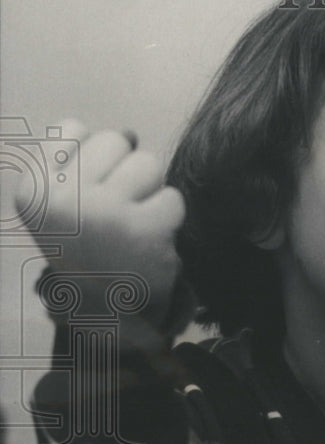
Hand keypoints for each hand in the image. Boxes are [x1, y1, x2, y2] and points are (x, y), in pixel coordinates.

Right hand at [15, 120, 186, 329]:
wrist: (109, 316)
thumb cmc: (89, 249)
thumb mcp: (65, 204)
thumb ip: (85, 159)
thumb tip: (130, 132)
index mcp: (33, 192)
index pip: (71, 128)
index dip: (89, 158)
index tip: (84, 194)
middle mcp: (62, 201)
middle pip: (115, 141)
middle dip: (124, 171)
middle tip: (115, 212)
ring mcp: (104, 215)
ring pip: (148, 163)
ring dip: (150, 191)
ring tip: (134, 223)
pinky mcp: (144, 231)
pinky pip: (172, 197)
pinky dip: (169, 218)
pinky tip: (152, 240)